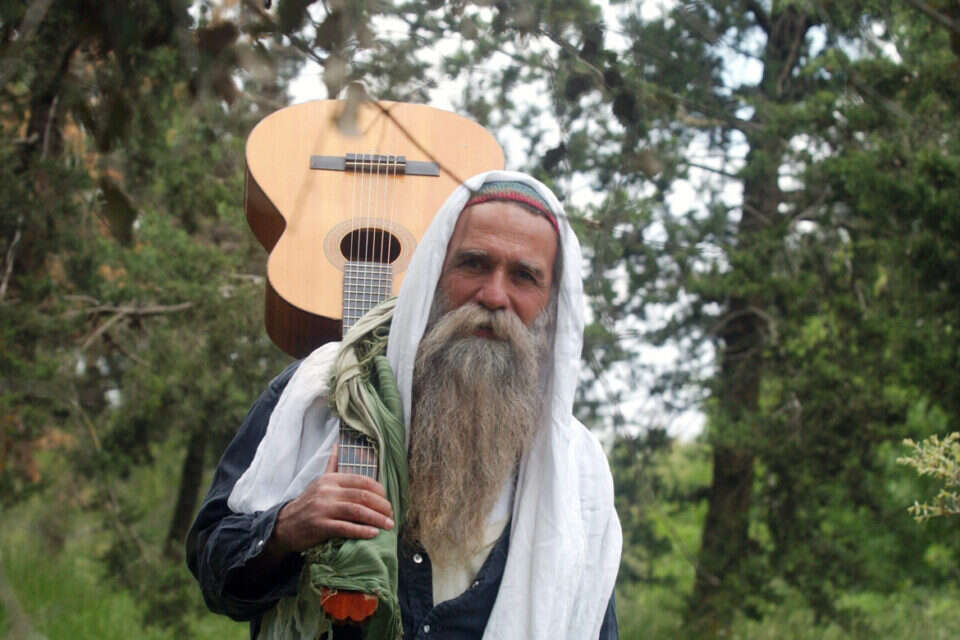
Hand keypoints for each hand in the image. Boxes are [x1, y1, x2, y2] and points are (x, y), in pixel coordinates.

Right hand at [271, 445, 394, 553]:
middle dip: (381, 506)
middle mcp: (327, 491)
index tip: (387, 500)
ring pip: (356, 511)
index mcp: (330, 479)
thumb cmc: (307, 504)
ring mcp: (323, 508)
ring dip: (376, 519)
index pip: (361, 480)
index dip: (379, 490)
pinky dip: (362, 531)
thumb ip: (332, 466)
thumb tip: (338, 445)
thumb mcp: (318, 482)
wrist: (284, 525)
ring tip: (388, 525)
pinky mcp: (320, 526)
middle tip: (391, 515)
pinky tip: (373, 534)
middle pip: (362, 496)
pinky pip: (345, 528)